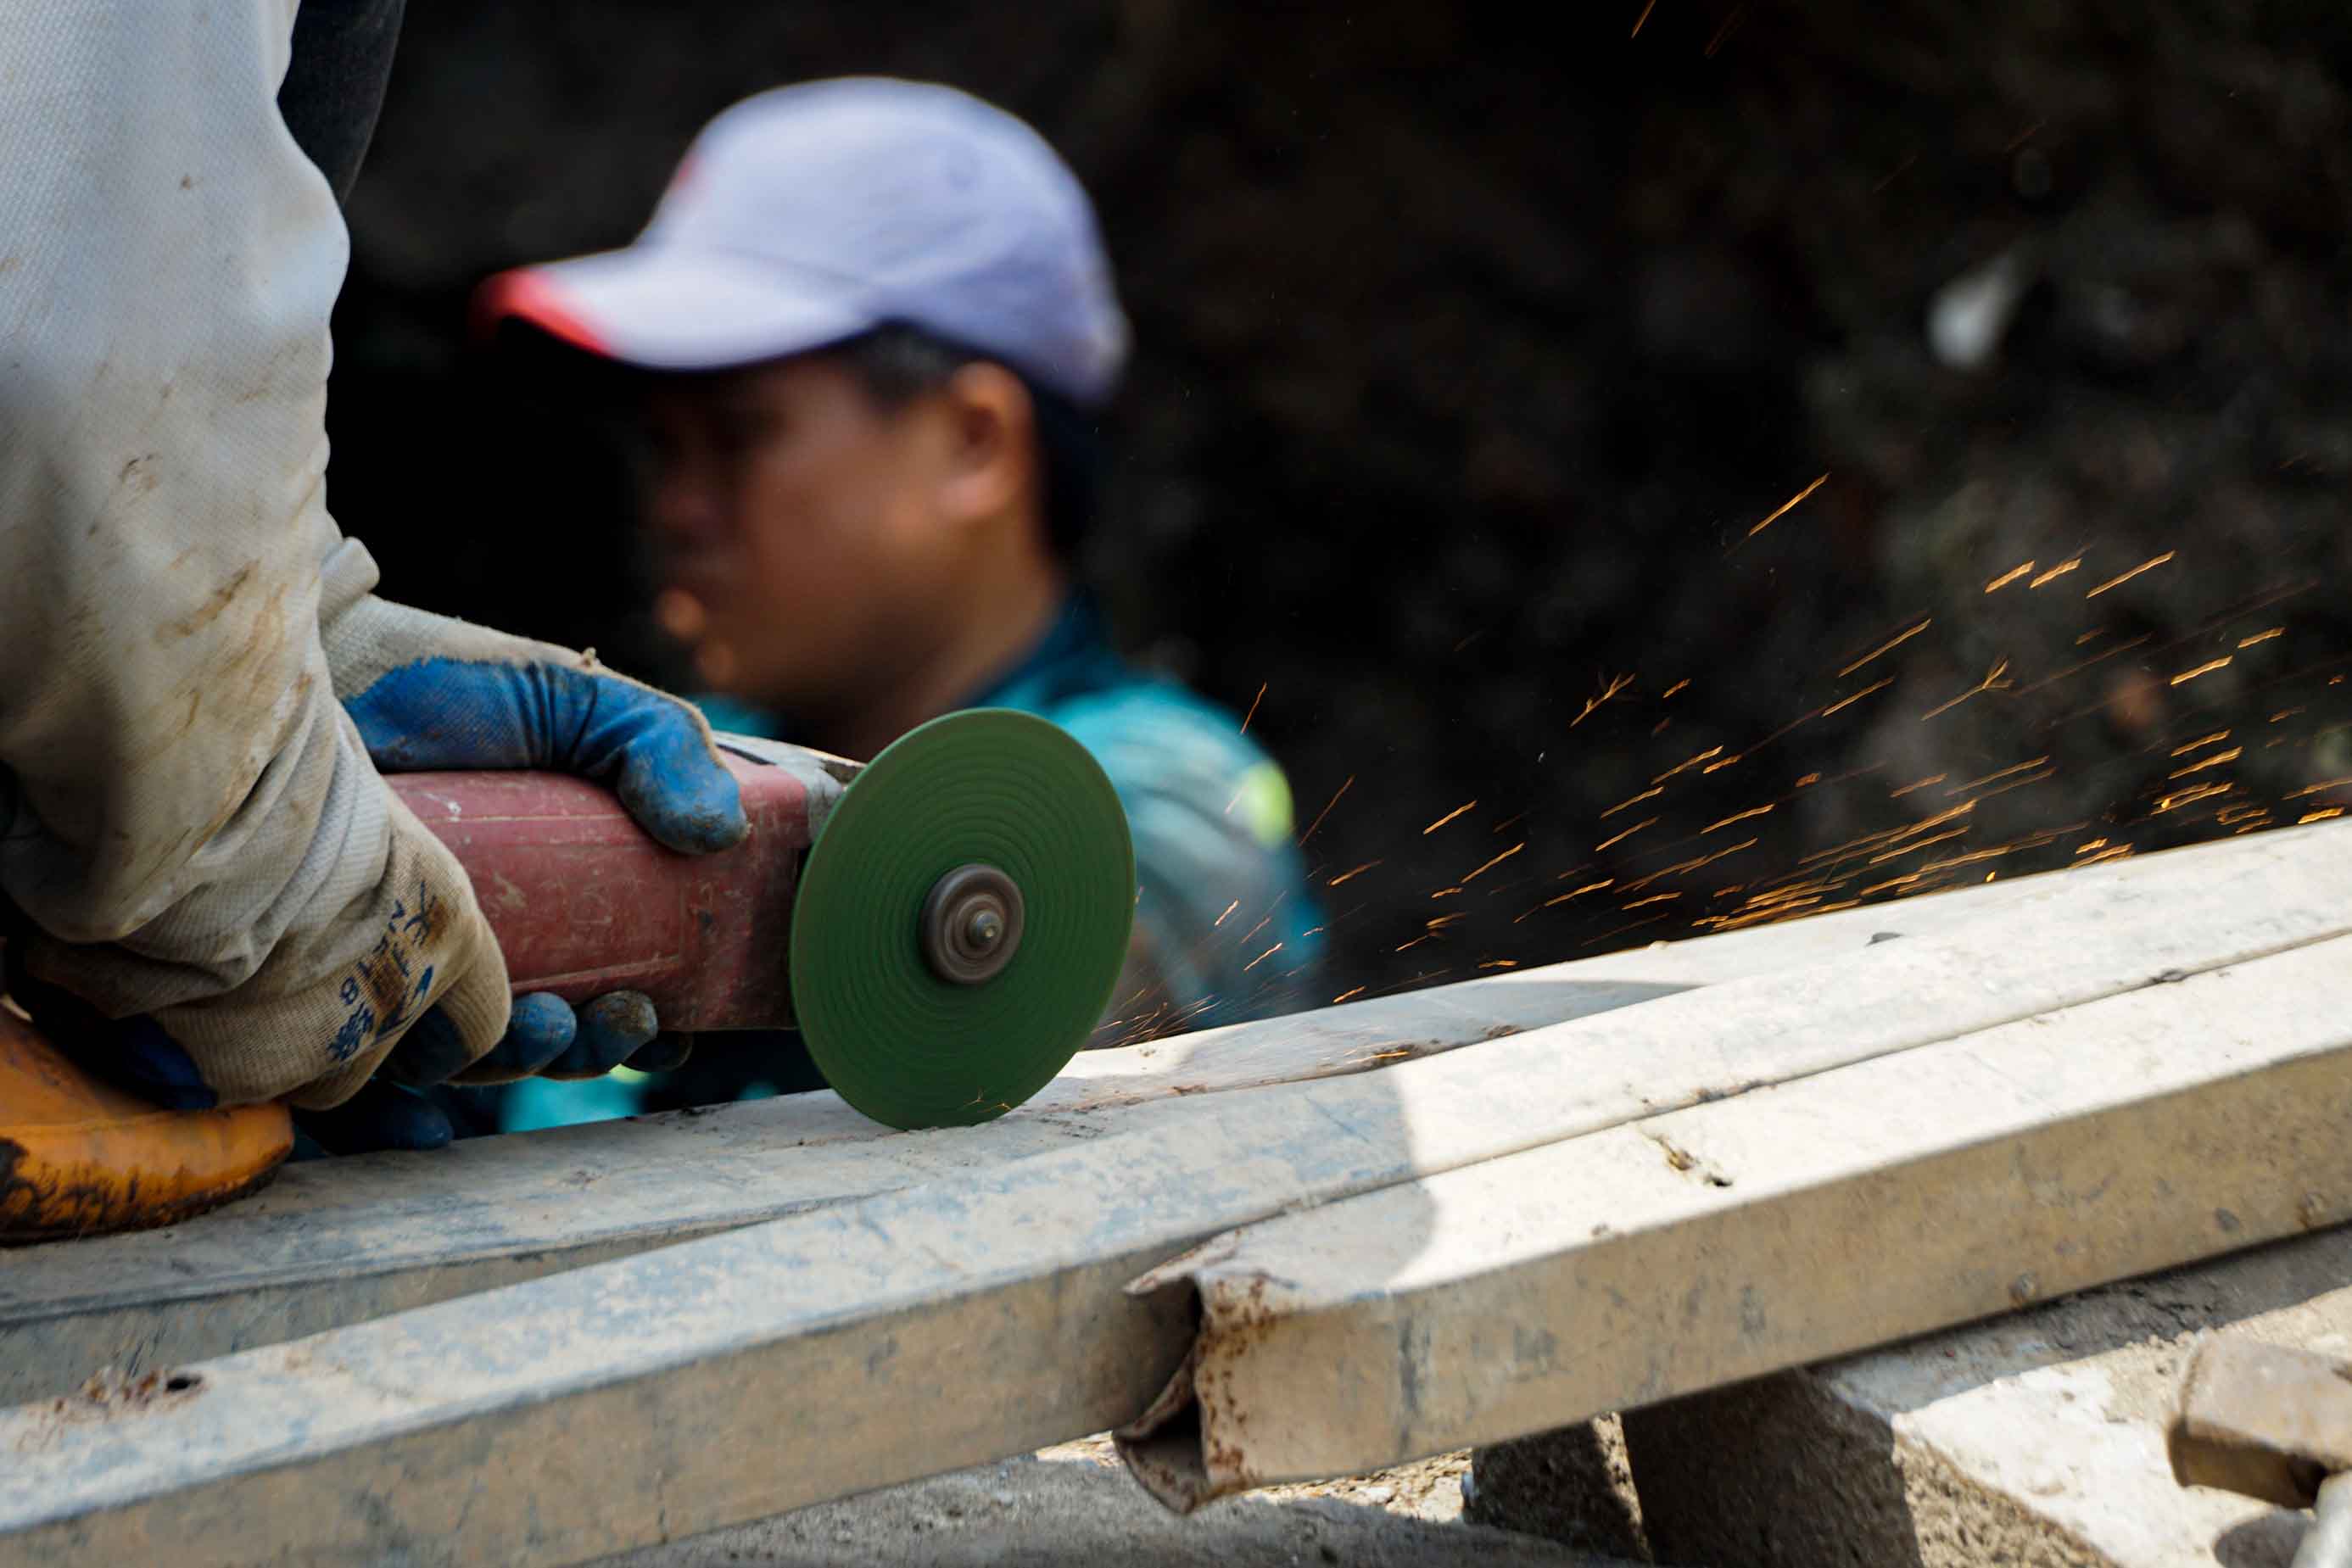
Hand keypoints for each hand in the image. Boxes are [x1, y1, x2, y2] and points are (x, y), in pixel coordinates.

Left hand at [305, 580, 747, 1150]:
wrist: (318, 664)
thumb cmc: (447, 683)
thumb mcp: (579, 704)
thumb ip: (662, 744)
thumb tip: (719, 832)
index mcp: (553, 901)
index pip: (611, 989)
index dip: (645, 1029)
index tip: (671, 1028)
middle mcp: (477, 946)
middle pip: (547, 1039)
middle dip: (592, 1053)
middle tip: (619, 1017)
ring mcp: (397, 966)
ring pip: (464, 1060)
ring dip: (522, 1063)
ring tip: (548, 1020)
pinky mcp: (320, 978)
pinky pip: (359, 1063)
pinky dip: (401, 1096)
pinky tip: (433, 1090)